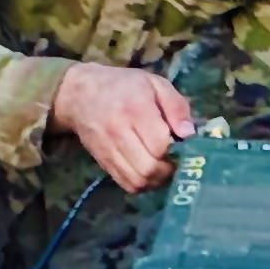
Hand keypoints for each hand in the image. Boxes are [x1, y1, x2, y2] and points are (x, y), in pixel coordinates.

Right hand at [51, 62, 196, 191]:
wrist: (80, 95)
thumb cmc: (123, 86)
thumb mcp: (155, 84)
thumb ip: (176, 107)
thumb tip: (189, 135)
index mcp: (135, 109)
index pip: (161, 144)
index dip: (177, 150)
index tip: (182, 144)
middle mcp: (119, 132)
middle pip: (149, 168)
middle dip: (168, 169)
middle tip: (175, 159)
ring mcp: (108, 151)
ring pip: (138, 181)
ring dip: (156, 179)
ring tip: (163, 166)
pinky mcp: (103, 163)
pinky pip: (127, 184)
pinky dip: (142, 183)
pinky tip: (148, 171)